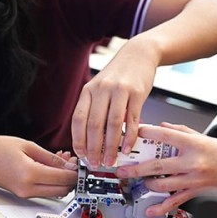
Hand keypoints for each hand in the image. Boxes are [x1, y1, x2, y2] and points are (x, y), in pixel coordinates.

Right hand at [0, 135, 77, 198]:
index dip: (76, 172)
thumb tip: (69, 166)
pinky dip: (52, 181)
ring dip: (62, 180)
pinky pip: (44, 191)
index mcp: (30, 174)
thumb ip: (51, 158)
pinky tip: (51, 167)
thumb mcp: (28, 146)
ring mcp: (25, 193)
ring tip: (61, 162)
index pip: (64, 179)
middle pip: (62, 190)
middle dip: (71, 178)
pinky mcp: (23, 194)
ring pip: (55, 192)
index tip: (81, 164)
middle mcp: (28, 188)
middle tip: (73, 163)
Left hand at [72, 41, 155, 168]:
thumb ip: (94, 109)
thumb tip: (90, 139)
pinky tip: (126, 148)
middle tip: (96, 163)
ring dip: (111, 147)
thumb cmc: (118, 75)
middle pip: (94, 125)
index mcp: (88, 91)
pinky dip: (129, 137)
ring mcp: (119, 91)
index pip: (78, 120)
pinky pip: (132, 120)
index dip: (78, 140)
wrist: (138, 54)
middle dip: (94, 148)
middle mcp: (101, 90)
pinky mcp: (137, 93)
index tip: (81, 155)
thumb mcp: (99, 88)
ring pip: (112, 125)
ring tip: (111, 160)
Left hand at [115, 123, 216, 216]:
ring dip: (147, 185)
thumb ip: (181, 132)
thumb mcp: (205, 136)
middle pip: (157, 165)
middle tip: (121, 169)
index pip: (164, 136)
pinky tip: (150, 210)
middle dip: (135, 168)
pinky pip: (175, 201)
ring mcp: (194, 179)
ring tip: (139, 182)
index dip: (147, 133)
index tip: (134, 132)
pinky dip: (161, 207)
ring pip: (163, 184)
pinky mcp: (197, 192)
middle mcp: (192, 162)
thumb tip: (162, 127)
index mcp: (194, 144)